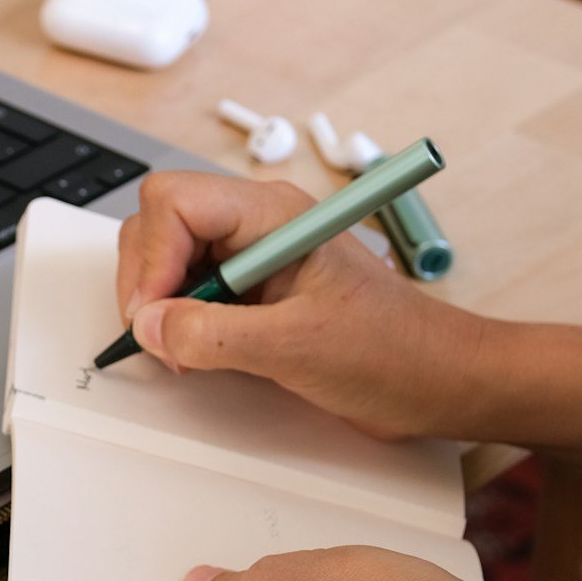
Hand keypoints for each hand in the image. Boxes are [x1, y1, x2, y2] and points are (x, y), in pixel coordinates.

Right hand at [115, 171, 485, 440]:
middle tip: (162, 335)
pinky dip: (176, 319)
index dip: (151, 256)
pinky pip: (188, 287)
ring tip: (183, 349)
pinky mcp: (249, 288)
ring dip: (159, 303)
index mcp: (272, 215)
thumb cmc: (392, 351)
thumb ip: (213, 334)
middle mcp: (256, 224)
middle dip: (147, 279)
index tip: (153, 313)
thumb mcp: (296, 347)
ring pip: (167, 255)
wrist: (435, 379)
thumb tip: (149, 325)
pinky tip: (196, 351)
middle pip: (160, 222)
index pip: (176, 201)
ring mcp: (250, 255)